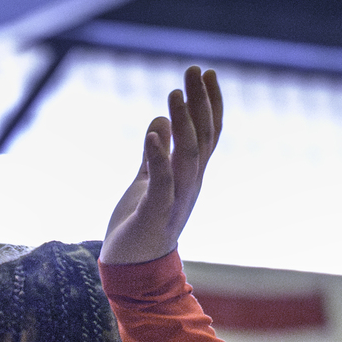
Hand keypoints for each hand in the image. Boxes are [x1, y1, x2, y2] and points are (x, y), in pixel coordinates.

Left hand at [99, 66, 222, 266]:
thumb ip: (155, 155)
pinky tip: (152, 132)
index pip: (208, 134)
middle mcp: (189, 185)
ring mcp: (174, 200)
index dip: (211, 104)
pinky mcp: (154, 214)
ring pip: (187, 156)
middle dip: (200, 102)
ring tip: (174, 92)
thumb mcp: (147, 183)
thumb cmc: (139, 227)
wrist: (130, 271)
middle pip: (202, 138)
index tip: (207, 73)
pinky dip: (158, 157)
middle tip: (194, 69)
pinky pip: (161, 182)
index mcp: (189, 176)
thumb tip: (161, 122)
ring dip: (182, 122)